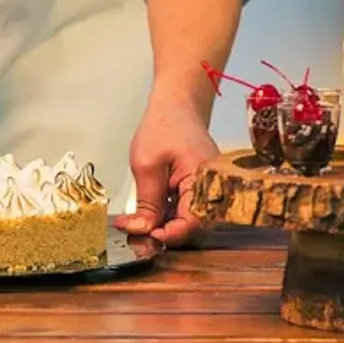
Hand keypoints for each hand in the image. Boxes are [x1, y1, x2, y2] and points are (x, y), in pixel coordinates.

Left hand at [115, 97, 217, 247]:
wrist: (176, 105)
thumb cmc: (165, 125)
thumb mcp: (146, 165)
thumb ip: (147, 201)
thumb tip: (143, 229)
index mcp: (203, 181)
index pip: (190, 222)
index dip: (167, 234)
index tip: (143, 236)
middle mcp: (210, 189)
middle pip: (188, 225)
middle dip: (160, 231)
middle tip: (133, 230)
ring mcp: (204, 189)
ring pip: (184, 219)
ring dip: (160, 223)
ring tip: (135, 220)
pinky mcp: (197, 188)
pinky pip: (183, 208)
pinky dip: (165, 212)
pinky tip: (146, 211)